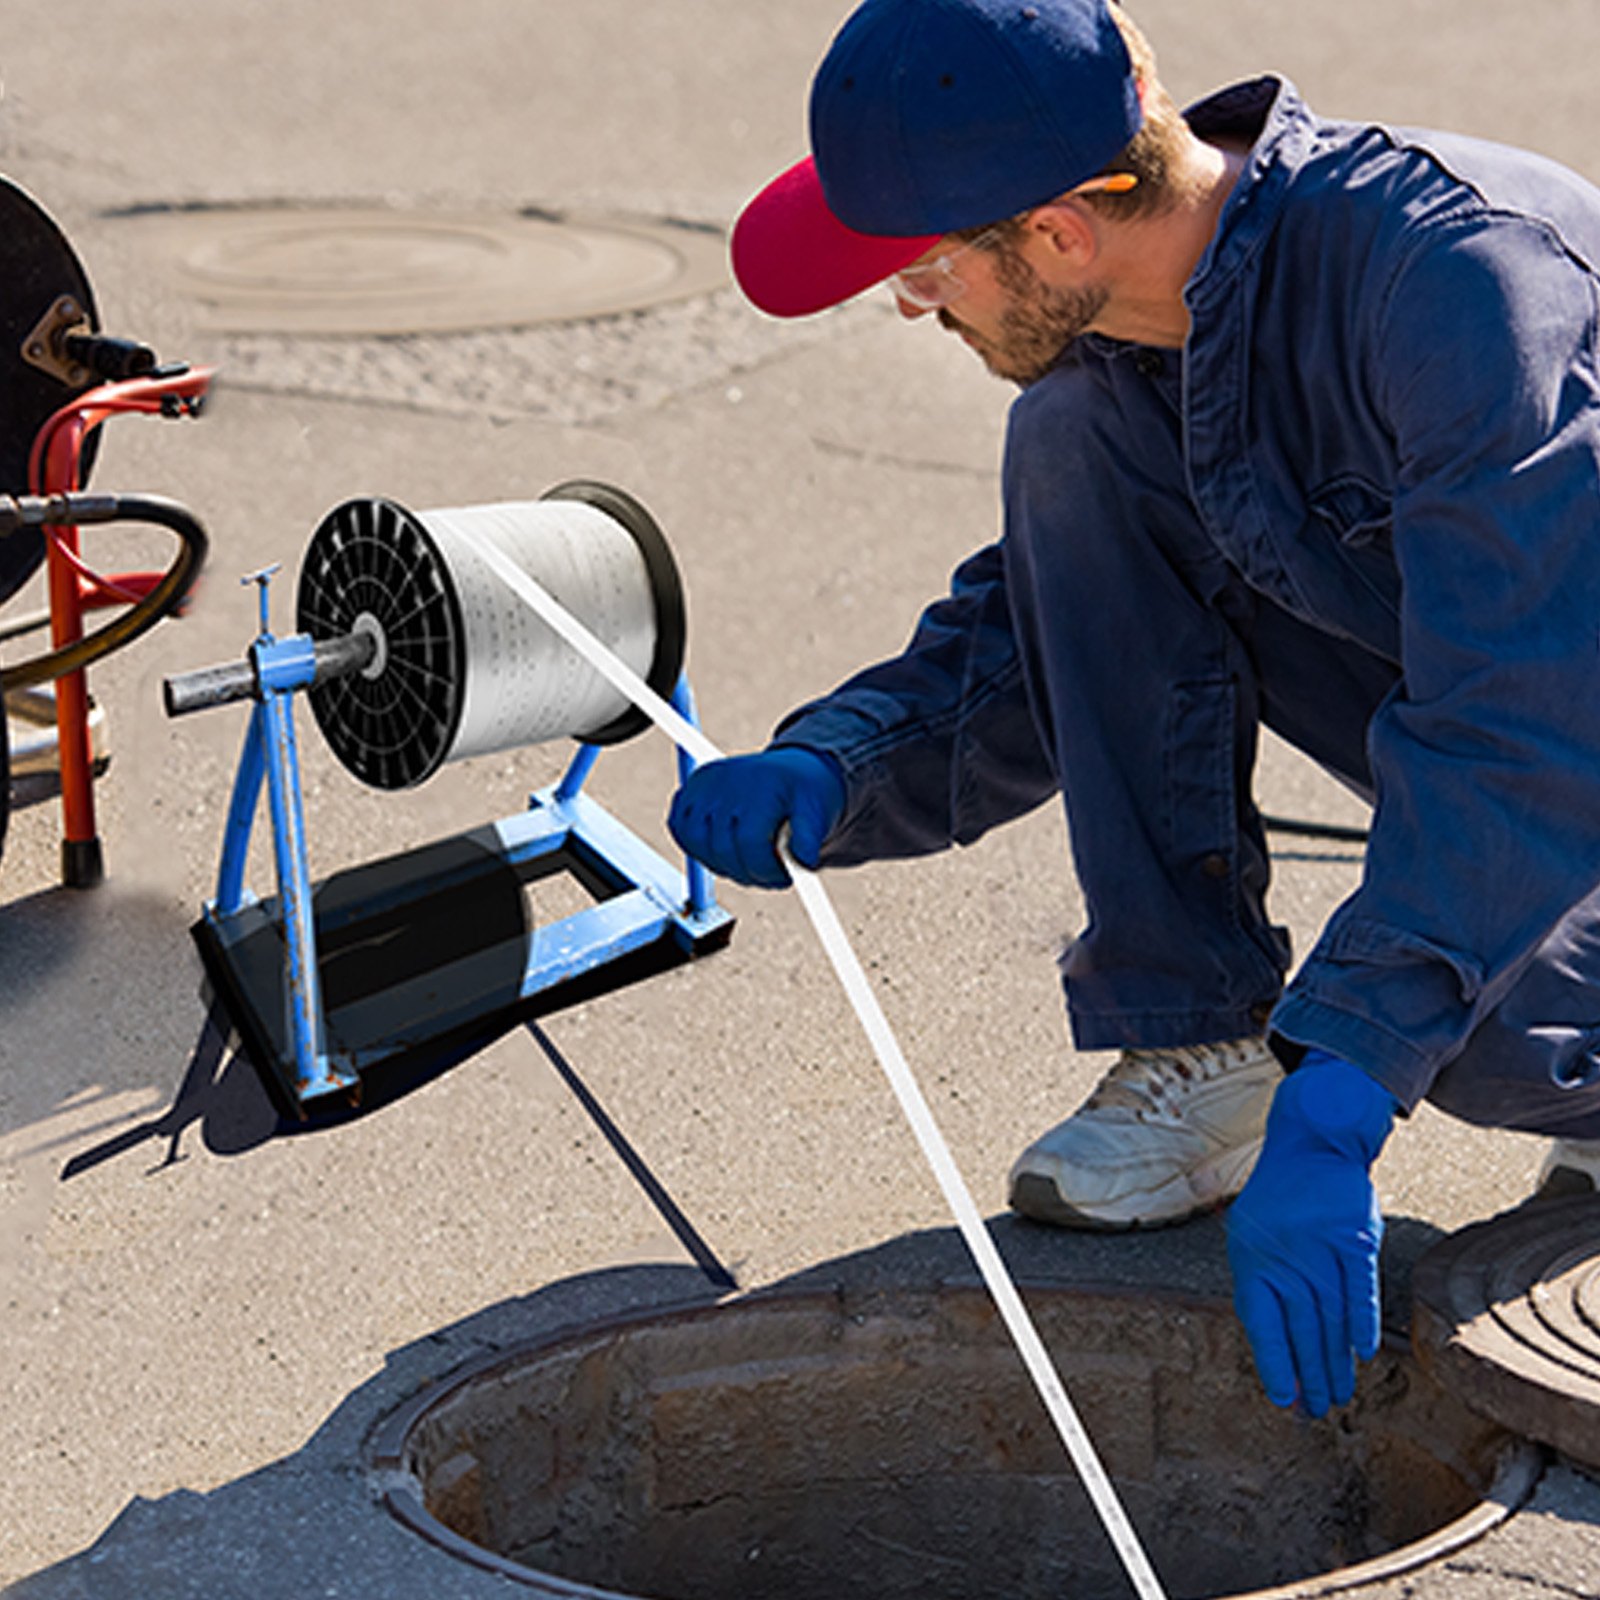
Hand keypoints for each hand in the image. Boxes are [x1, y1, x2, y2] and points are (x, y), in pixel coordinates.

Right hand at [667, 747, 845, 888]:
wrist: (789, 770)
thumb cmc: (804, 793)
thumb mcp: (819, 810)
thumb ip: (810, 837)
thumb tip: (805, 863)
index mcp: (760, 785)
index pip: (750, 842)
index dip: (766, 870)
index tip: (784, 879)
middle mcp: (725, 781)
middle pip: (722, 848)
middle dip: (748, 873)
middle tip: (768, 877)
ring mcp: (702, 785)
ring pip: (697, 843)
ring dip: (722, 865)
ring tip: (748, 864)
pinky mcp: (688, 792)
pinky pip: (680, 830)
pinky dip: (697, 848)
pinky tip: (724, 851)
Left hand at [1226, 1049, 1398, 1416]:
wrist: (1311, 1147)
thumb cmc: (1279, 1201)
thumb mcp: (1251, 1237)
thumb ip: (1262, 1285)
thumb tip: (1273, 1343)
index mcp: (1252, 1261)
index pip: (1262, 1323)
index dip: (1274, 1363)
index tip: (1284, 1399)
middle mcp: (1285, 1258)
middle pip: (1299, 1329)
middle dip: (1309, 1374)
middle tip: (1318, 1412)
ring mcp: (1320, 1249)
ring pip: (1329, 1316)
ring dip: (1334, 1360)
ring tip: (1339, 1395)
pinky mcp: (1355, 1239)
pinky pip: (1359, 1288)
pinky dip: (1361, 1320)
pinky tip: (1363, 1352)